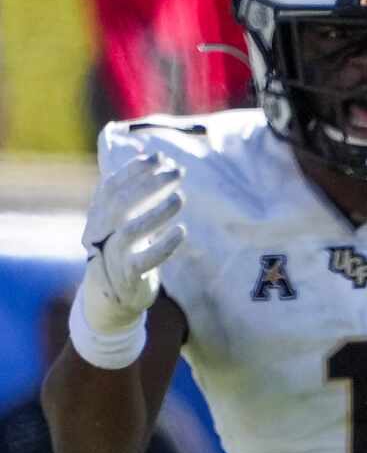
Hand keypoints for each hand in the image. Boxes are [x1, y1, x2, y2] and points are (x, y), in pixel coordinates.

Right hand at [78, 150, 186, 341]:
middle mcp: (100, 233)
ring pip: (131, 229)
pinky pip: (145, 259)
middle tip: (177, 171)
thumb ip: (135, 193)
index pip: (111, 186)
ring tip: (181, 197)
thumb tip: (150, 154)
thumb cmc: (125, 252)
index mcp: (98, 216)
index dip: (134, 170)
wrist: (113, 298)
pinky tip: (182, 231)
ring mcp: (112, 255)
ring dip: (157, 211)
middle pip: (121, 203)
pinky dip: (164, 244)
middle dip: (149, 184)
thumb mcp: (125, 221)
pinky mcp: (128, 277)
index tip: (158, 156)